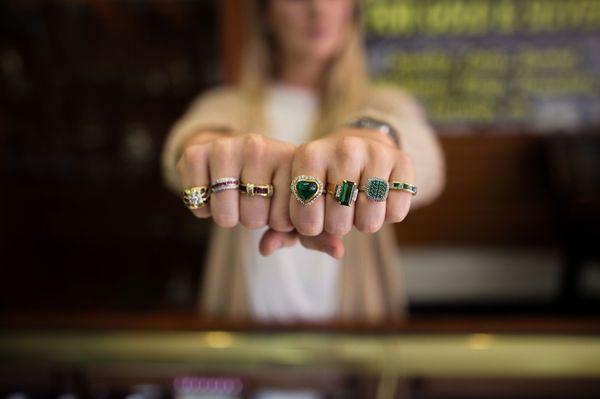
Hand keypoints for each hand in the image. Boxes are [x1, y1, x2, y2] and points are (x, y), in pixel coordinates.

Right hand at [176, 132, 294, 231]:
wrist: (236, 152)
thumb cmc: (270, 185)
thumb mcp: (288, 204)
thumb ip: (288, 233)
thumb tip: (265, 248)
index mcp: (288, 157)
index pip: (283, 221)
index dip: (277, 224)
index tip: (276, 203)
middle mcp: (258, 146)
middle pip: (253, 220)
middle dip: (251, 219)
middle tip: (250, 199)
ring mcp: (225, 147)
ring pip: (225, 216)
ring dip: (227, 216)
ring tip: (232, 197)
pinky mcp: (195, 152)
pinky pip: (198, 204)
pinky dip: (202, 209)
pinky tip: (211, 192)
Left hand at [289, 128, 414, 237]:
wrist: (357, 148)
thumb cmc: (324, 182)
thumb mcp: (303, 201)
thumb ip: (304, 234)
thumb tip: (337, 251)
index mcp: (309, 156)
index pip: (306, 219)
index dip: (311, 228)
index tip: (313, 213)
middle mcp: (343, 149)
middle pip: (338, 223)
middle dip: (338, 225)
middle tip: (338, 207)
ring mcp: (375, 153)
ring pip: (369, 221)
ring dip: (363, 222)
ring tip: (358, 204)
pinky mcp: (403, 161)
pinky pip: (396, 214)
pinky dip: (387, 216)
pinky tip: (379, 199)